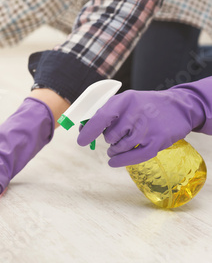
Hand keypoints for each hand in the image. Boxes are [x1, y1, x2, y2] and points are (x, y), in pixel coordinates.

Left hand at [77, 78, 211, 166]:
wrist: (179, 107)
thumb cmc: (145, 106)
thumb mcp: (125, 101)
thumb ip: (104, 113)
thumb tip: (82, 129)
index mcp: (124, 100)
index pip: (101, 117)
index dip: (88, 131)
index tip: (81, 141)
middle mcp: (136, 113)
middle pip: (109, 136)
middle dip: (110, 138)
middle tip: (119, 134)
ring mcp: (147, 129)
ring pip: (119, 147)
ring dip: (116, 149)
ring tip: (124, 142)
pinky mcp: (157, 142)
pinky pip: (133, 157)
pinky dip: (120, 161)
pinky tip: (113, 162)